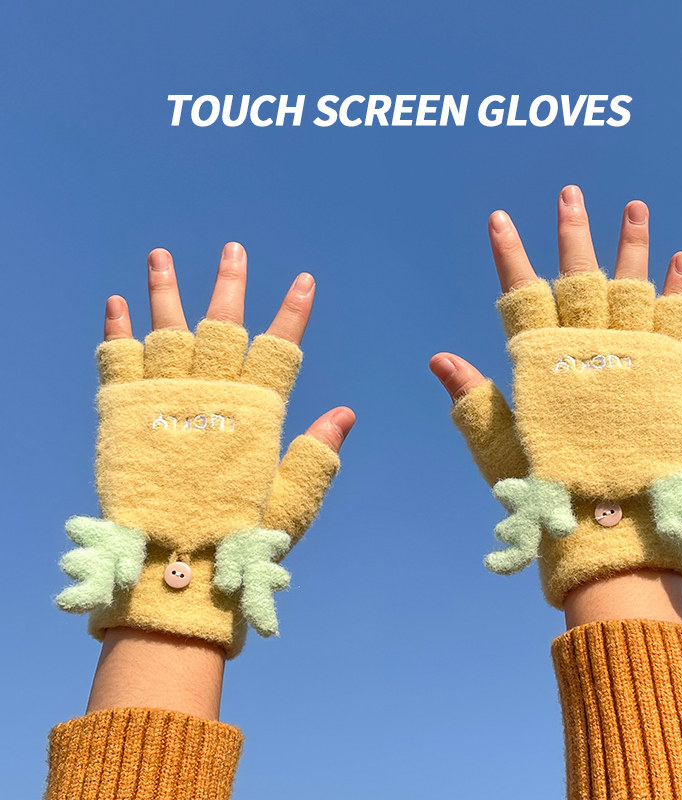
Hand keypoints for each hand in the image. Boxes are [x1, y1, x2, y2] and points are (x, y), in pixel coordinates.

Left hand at [82, 244, 352, 717]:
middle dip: (230, 283)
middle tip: (233, 249)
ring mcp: (164, 400)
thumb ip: (315, 454)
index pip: (281, 347)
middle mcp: (210, 396)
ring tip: (160, 254)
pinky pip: (118, 359)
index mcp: (254, 415)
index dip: (293, 311)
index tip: (303, 280)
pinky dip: (116, 329)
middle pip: (223, 324)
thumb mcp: (290, 502)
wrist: (171, 571)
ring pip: (167, 328)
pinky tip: (116, 302)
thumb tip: (345, 412)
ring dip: (165, 289)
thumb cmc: (238, 542)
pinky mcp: (124, 414)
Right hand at [430, 187, 681, 624]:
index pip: (520, 294)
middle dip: (573, 231)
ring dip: (632, 243)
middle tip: (571, 193)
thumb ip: (472, 398)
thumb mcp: (498, 445)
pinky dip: (678, 287)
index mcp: (544, 364)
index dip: (509, 254)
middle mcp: (588, 349)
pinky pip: (676, 318)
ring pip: (632, 284)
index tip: (501, 220)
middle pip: (579, 275)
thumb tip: (438, 359)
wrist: (613, 522)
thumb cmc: (549, 488)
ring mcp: (633, 356)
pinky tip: (679, 259)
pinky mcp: (671, 372)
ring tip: (634, 206)